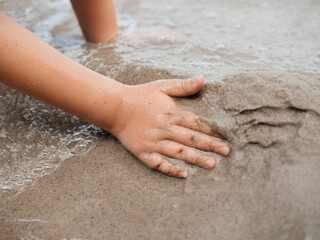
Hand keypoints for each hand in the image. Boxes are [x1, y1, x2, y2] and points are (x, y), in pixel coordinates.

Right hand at [109, 76, 229, 177]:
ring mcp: (154, 142)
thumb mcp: (161, 85)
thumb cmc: (140, 95)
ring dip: (196, 159)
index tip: (226, 136)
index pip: (197, 123)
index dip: (213, 130)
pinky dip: (171, 170)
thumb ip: (183, 85)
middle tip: (227, 152)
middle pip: (192, 139)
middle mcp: (165, 128)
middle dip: (211, 145)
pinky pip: (159, 163)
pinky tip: (184, 174)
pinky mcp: (144, 152)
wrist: (114, 107)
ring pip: (179, 152)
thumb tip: (202, 79)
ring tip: (212, 165)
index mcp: (171, 112)